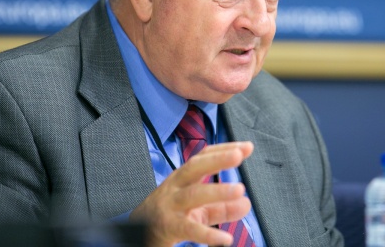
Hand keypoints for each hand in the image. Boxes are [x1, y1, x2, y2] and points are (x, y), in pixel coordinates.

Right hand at [130, 141, 253, 246]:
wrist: (137, 235)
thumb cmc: (170, 216)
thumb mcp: (197, 210)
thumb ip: (222, 207)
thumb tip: (246, 203)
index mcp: (183, 178)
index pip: (203, 157)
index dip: (224, 150)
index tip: (247, 147)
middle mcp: (175, 187)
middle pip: (195, 168)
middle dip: (217, 159)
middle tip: (239, 155)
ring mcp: (170, 206)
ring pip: (193, 195)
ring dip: (217, 191)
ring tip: (240, 190)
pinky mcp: (169, 227)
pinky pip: (189, 229)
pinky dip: (208, 235)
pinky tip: (225, 239)